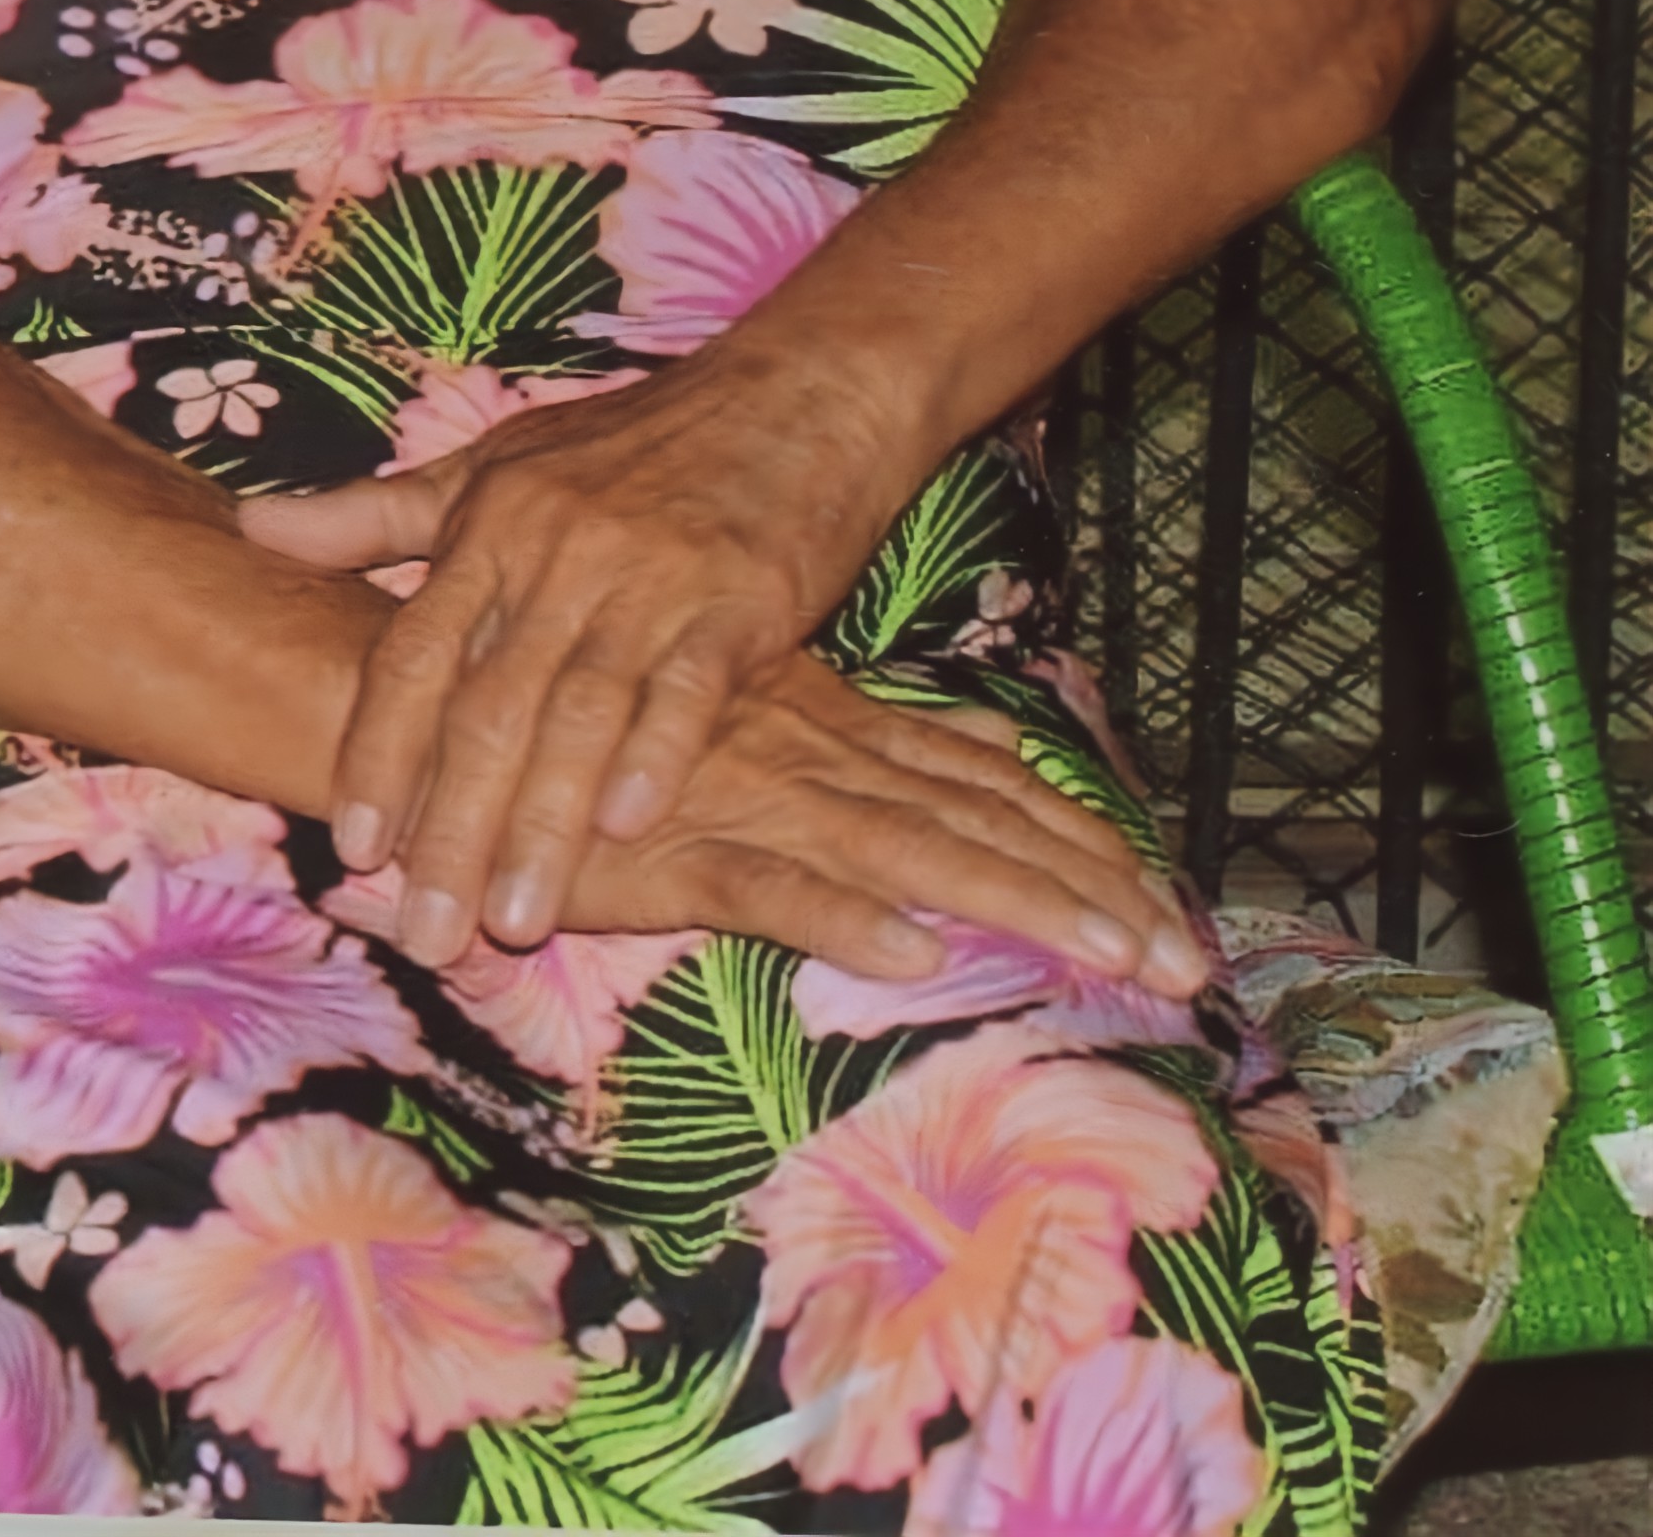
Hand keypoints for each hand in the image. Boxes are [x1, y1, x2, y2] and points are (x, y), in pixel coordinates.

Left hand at [241, 339, 915, 963]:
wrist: (792, 395)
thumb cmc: (633, 442)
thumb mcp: (497, 464)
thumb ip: (378, 514)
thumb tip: (251, 527)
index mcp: (491, 524)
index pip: (414, 655)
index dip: (381, 755)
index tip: (353, 852)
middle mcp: (557, 549)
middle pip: (488, 706)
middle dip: (453, 828)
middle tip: (428, 933)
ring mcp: (649, 573)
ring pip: (578, 713)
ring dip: (543, 825)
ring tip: (514, 921)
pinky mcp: (739, 595)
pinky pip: (688, 688)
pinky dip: (655, 757)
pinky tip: (628, 829)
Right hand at [555, 653, 1202, 995]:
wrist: (473, 700)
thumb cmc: (612, 724)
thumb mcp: (761, 715)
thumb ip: (876, 738)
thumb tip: (996, 754)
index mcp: (834, 726)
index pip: (989, 788)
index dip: (1084, 844)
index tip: (1171, 907)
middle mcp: (812, 756)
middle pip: (977, 827)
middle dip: (1088, 890)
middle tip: (1188, 960)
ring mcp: (749, 799)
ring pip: (906, 856)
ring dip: (1013, 903)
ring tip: (1106, 953)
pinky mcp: (674, 851)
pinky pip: (771, 888)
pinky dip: (844, 919)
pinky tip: (914, 952)